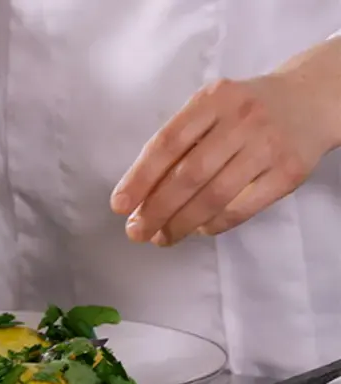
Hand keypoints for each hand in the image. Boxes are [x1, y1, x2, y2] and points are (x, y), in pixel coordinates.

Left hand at [110, 75, 332, 245]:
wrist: (311, 99)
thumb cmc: (245, 110)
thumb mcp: (211, 107)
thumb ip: (180, 141)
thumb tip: (141, 191)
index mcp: (213, 100)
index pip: (167, 143)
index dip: (140, 178)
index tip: (120, 205)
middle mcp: (241, 120)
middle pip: (189, 175)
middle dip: (156, 208)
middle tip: (136, 230)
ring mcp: (267, 146)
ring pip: (215, 195)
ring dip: (182, 222)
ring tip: (162, 236)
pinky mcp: (288, 172)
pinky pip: (243, 207)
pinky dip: (215, 223)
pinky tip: (198, 229)